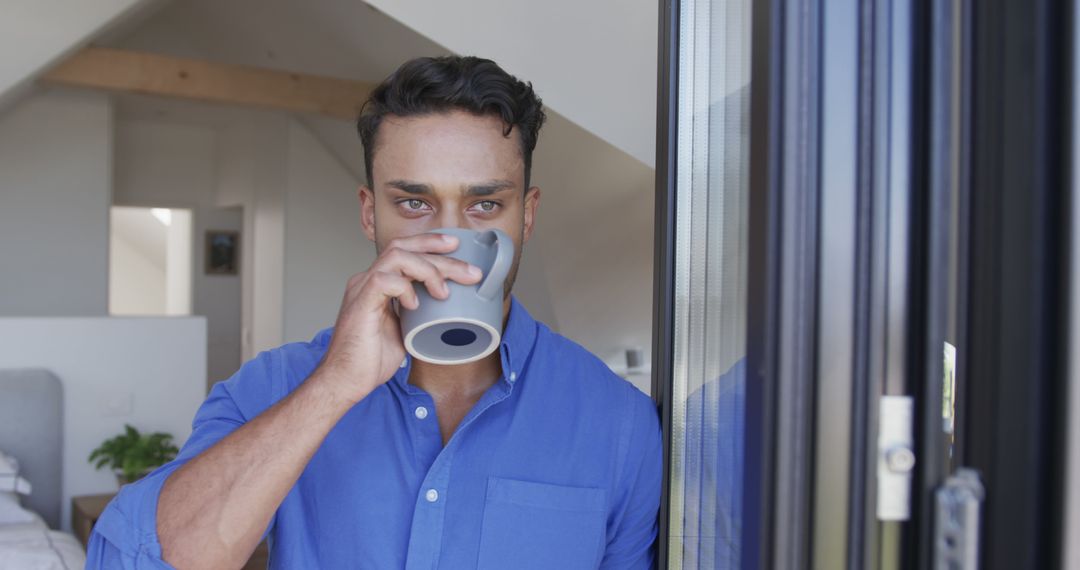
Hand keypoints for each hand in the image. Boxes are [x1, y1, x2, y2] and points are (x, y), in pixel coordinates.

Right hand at [315, 232, 483, 403]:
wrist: (344, 382)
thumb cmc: (369, 361)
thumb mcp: (403, 331)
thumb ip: (416, 315)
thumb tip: (443, 312)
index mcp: (377, 284)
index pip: (403, 250)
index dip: (429, 244)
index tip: (456, 249)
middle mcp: (367, 280)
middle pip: (404, 247)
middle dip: (439, 252)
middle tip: (468, 270)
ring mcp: (362, 289)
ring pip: (397, 256)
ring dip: (428, 269)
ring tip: (445, 291)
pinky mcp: (360, 303)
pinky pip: (384, 280)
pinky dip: (405, 288)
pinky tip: (414, 305)